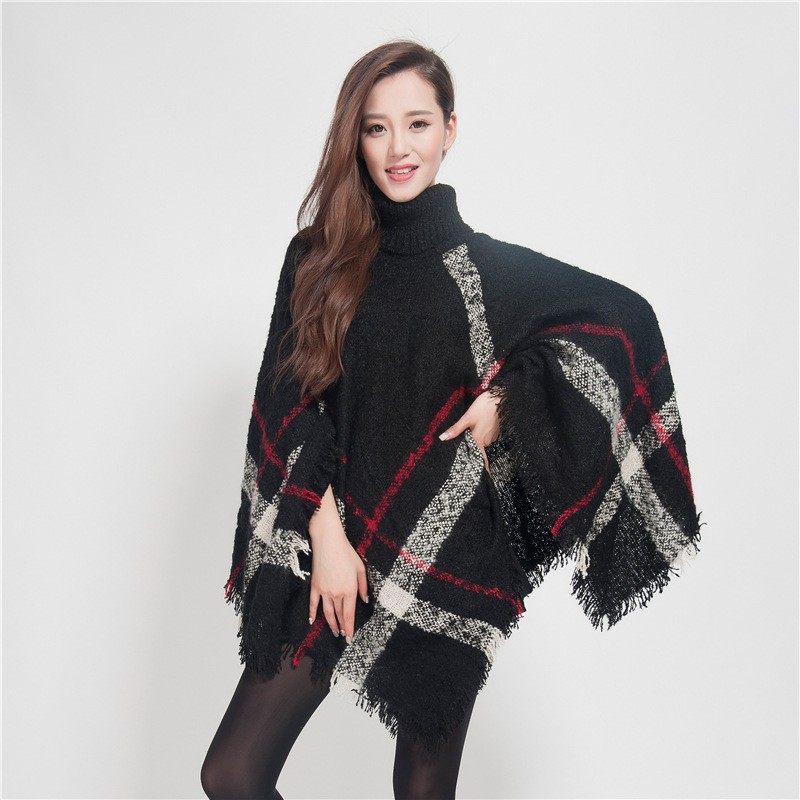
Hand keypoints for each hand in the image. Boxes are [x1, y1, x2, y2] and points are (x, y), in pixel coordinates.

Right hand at [307, 485, 368, 642]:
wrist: (328, 541)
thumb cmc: (346, 552)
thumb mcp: (360, 568)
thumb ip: (363, 586)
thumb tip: (365, 600)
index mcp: (349, 589)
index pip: (349, 614)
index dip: (350, 627)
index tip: (350, 638)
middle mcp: (336, 593)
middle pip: (338, 615)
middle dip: (341, 627)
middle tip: (343, 637)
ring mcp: (324, 590)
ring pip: (327, 612)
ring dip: (330, 624)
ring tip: (334, 632)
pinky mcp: (315, 585)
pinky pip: (313, 603)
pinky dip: (312, 613)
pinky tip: (312, 621)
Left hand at [437, 389, 500, 473]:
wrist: (501, 397)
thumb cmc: (484, 407)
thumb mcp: (467, 417)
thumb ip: (456, 429)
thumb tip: (443, 438)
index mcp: (479, 439)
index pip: (480, 458)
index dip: (482, 468)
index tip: (483, 476)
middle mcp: (488, 440)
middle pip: (481, 449)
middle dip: (476, 450)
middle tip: (469, 450)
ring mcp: (494, 435)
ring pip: (485, 442)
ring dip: (480, 441)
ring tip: (474, 435)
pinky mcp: (497, 429)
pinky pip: (489, 436)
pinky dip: (484, 434)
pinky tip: (481, 427)